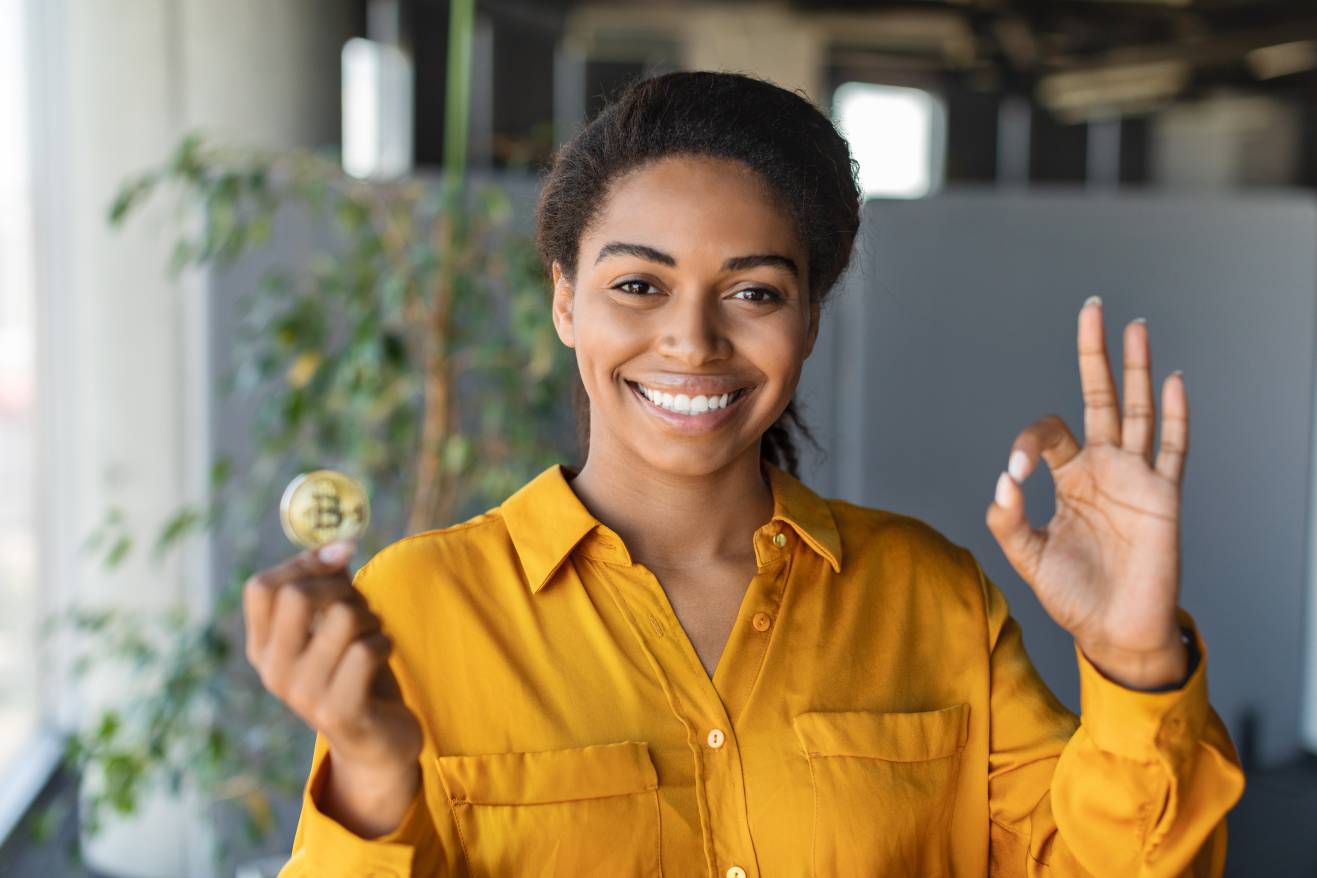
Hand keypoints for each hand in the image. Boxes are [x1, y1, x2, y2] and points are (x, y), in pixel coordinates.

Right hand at [243, 541, 422, 831]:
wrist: (377, 746)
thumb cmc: (356, 674)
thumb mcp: (334, 626)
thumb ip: (329, 584)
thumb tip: (338, 543)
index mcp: (263, 648)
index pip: (262, 587)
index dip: (304, 563)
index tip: (340, 557)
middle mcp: (273, 672)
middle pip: (296, 595)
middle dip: (341, 589)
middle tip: (361, 609)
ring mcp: (302, 695)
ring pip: (341, 617)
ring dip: (370, 618)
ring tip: (372, 637)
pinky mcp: (338, 712)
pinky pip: (366, 649)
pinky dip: (384, 644)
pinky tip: (382, 660)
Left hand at [985, 297, 1189, 689]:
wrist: (1114, 632)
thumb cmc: (1074, 595)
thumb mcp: (1027, 558)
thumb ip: (1008, 520)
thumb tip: (1004, 480)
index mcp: (1071, 479)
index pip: (1050, 435)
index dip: (1029, 441)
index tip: (1018, 470)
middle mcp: (1104, 470)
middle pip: (1100, 398)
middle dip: (1095, 355)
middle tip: (1093, 310)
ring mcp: (1136, 479)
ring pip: (1138, 412)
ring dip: (1137, 370)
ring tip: (1135, 327)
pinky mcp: (1163, 497)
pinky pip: (1172, 449)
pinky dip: (1174, 417)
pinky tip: (1173, 382)